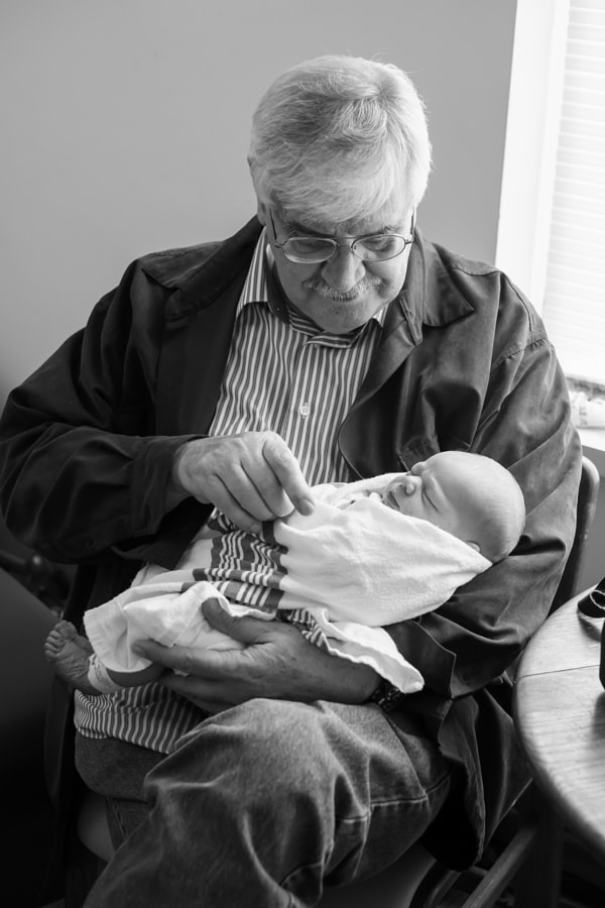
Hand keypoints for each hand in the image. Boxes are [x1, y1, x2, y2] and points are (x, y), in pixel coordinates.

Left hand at [132, 599, 378, 712]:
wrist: (324, 688)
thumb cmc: (300, 656)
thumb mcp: (271, 631)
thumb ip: (235, 622)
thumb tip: (205, 606)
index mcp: (236, 669)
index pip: (188, 661)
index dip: (160, 653)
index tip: (140, 644)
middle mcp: (230, 692)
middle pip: (182, 685)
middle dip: (160, 671)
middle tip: (148, 655)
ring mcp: (234, 706)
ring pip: (192, 698)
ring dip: (176, 682)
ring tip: (165, 665)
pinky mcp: (240, 711)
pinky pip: (206, 705)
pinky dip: (193, 692)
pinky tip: (194, 680)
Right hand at [171, 432, 313, 531]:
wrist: (198, 456)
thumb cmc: (244, 462)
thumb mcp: (267, 459)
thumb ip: (285, 477)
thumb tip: (305, 505)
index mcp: (266, 441)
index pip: (285, 464)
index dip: (298, 489)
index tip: (307, 510)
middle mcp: (243, 445)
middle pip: (267, 484)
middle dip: (277, 507)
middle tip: (280, 515)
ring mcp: (222, 459)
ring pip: (248, 496)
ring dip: (261, 514)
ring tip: (266, 518)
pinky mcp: (206, 476)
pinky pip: (228, 505)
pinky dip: (244, 520)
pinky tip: (253, 525)